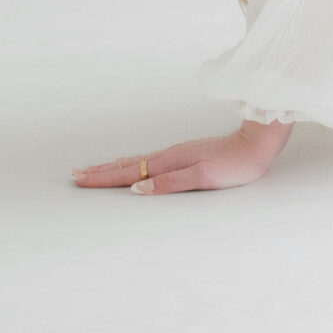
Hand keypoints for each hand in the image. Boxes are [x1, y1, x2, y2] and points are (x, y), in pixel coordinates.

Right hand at [72, 119, 291, 194]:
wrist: (258, 142)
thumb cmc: (235, 164)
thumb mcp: (204, 178)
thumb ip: (171, 183)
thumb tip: (137, 190)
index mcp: (170, 162)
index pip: (129, 173)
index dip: (103, 177)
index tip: (79, 178)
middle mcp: (169, 155)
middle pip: (127, 164)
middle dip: (100, 171)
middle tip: (74, 173)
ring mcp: (177, 153)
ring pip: (137, 160)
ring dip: (113, 166)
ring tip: (94, 168)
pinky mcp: (185, 154)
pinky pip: (150, 159)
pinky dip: (132, 162)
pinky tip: (132, 162)